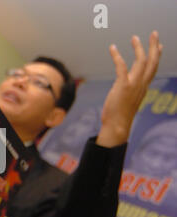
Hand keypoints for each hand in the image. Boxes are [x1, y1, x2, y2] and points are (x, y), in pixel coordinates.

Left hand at [97, 31, 162, 146]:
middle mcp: (141, 85)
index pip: (153, 69)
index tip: (160, 46)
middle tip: (154, 33)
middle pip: (152, 62)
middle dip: (154, 46)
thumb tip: (127, 85)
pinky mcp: (123, 86)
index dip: (157, 57)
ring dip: (139, 48)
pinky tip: (112, 48)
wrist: (117, 126)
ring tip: (135, 38)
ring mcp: (133, 85)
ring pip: (141, 62)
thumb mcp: (128, 100)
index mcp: (143, 88)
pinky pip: (121, 67)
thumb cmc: (119, 115)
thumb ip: (130, 90)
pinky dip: (117, 56)